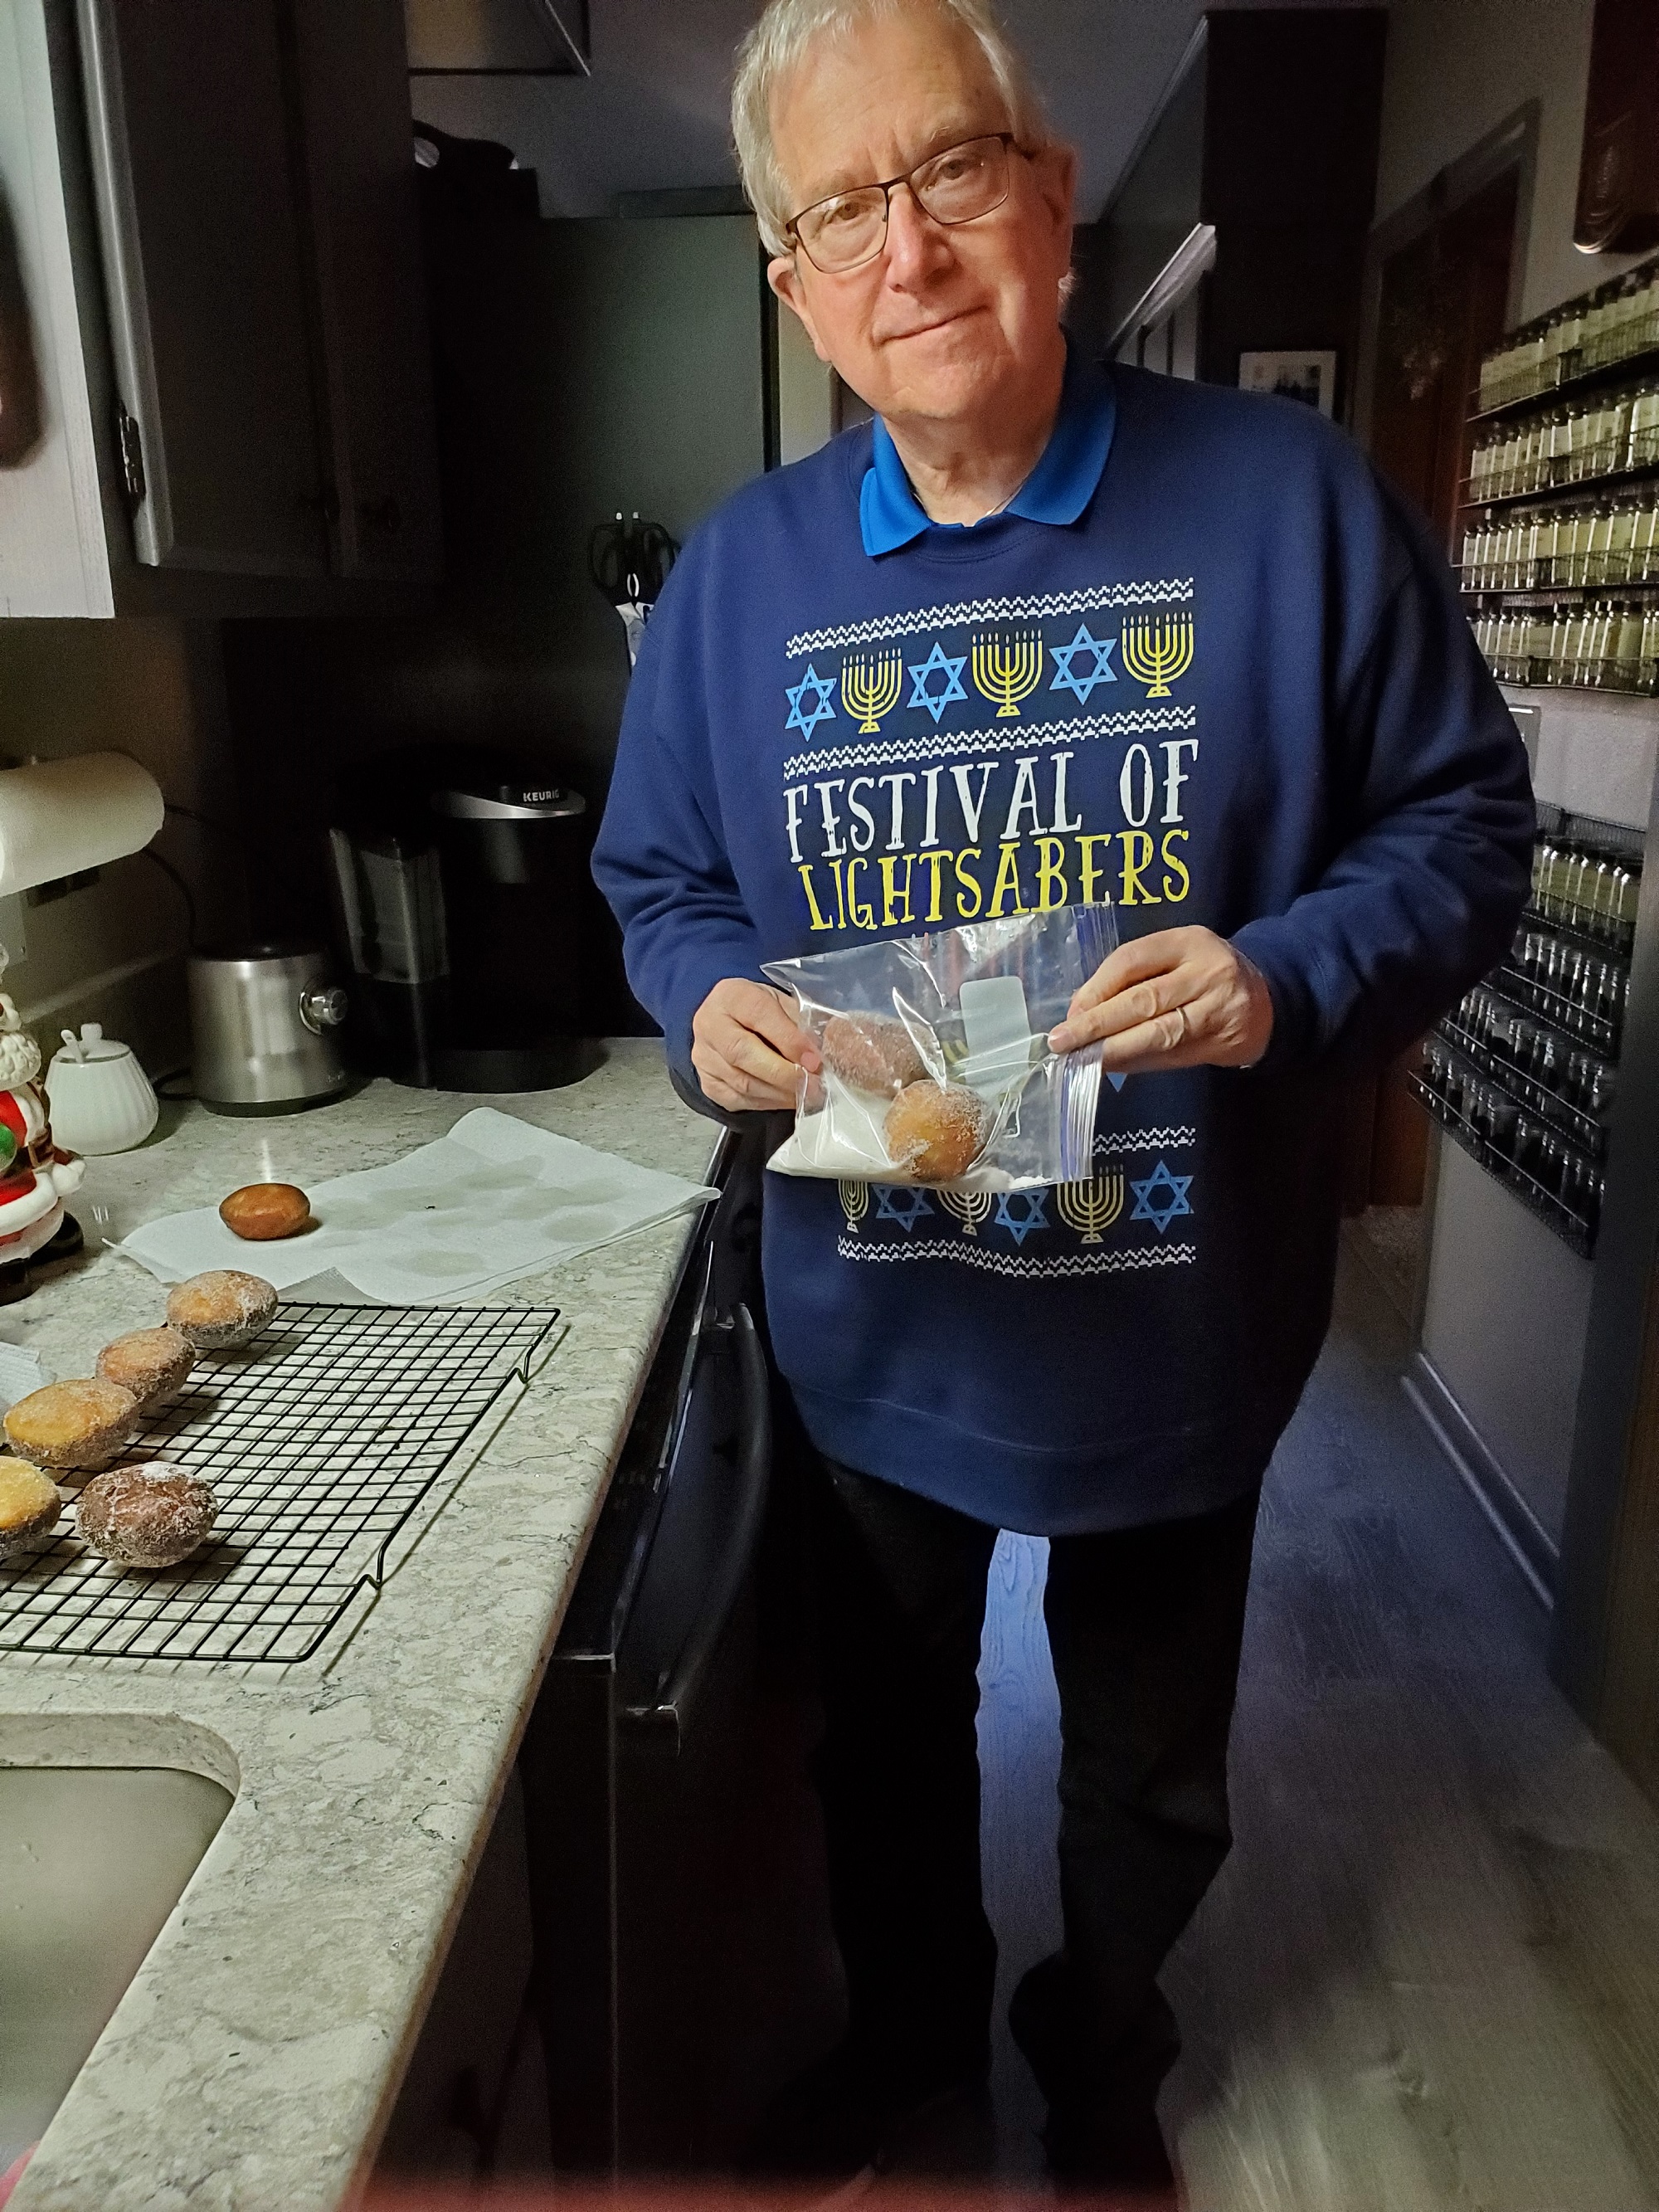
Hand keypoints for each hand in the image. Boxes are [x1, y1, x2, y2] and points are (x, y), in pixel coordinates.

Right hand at [692, 978, 820, 1112]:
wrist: (730, 1023)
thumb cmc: (760, 1011)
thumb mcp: (782, 1004)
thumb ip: (800, 1022)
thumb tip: (825, 1048)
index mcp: (732, 995)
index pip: (759, 1015)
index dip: (789, 1040)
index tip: (814, 1059)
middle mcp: (710, 1024)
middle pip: (743, 1054)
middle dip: (784, 1073)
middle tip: (814, 1083)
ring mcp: (704, 1056)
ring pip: (742, 1082)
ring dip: (780, 1093)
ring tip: (808, 1093)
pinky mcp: (707, 1082)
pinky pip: (738, 1099)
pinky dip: (768, 1102)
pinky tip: (788, 1098)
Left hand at [1048, 927, 1272, 1072]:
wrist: (1267, 998)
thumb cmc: (1204, 974)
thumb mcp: (1175, 957)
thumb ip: (1134, 976)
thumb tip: (1080, 1011)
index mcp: (1188, 941)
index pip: (1132, 960)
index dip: (1097, 988)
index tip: (1071, 1012)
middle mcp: (1207, 972)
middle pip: (1143, 1000)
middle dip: (1098, 1024)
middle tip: (1063, 1042)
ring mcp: (1218, 1009)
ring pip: (1158, 1033)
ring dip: (1115, 1050)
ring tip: (1083, 1059)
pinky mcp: (1222, 1042)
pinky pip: (1171, 1056)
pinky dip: (1137, 1063)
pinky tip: (1112, 1067)